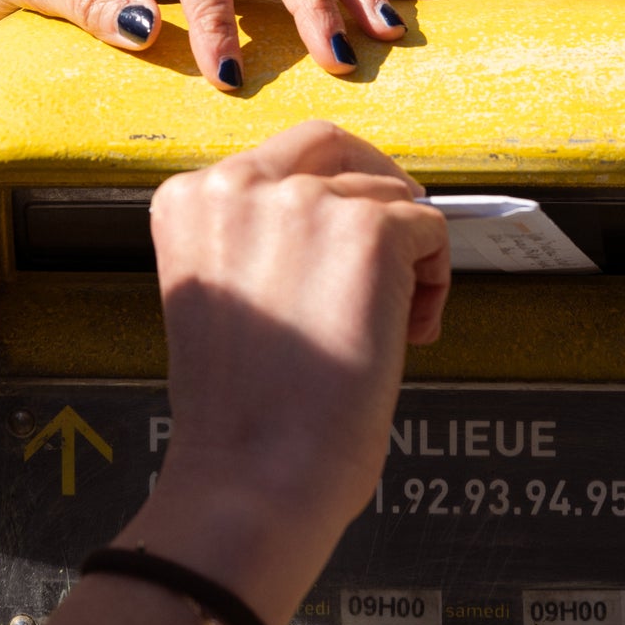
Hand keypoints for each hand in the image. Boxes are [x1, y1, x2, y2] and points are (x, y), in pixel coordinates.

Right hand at [126, 120, 450, 624]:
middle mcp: (237, 186)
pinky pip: (431, 228)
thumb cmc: (244, 415)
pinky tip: (411, 330)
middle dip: (376, 185)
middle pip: (335, 145)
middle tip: (400, 245)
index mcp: (189, 200)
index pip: (276, 159)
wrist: (255, 478)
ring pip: (390, 193)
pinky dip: (435, 278)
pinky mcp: (369, 231)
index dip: (324, 193)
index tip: (341, 237)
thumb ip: (260, 239)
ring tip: (395, 325)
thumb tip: (339, 210)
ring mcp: (305, 204)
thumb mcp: (224, 295)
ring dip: (406, 254)